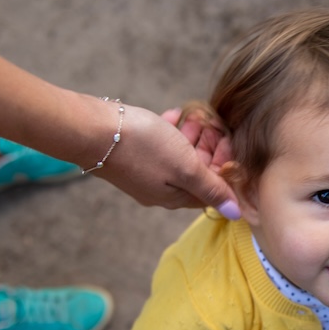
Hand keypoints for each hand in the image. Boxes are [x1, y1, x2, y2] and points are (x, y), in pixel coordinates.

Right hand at [95, 103, 238, 214]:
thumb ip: (212, 188)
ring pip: (178, 156)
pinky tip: (174, 115)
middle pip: (195, 173)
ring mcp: (144, 172)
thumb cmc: (143, 148)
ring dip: (192, 137)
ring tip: (194, 118)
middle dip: (208, 148)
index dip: (224, 166)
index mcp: (175, 198)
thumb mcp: (186, 168)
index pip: (211, 190)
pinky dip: (171, 130)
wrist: (92, 130)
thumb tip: (235, 214)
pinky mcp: (132, 154)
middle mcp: (159, 190)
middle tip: (212, 126)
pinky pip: (160, 145)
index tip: (227, 141)